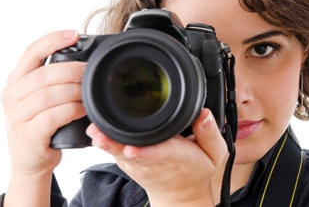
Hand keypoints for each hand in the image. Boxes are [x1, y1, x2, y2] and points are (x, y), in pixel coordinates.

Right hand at [1, 30, 86, 205]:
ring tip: (90, 92)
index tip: (74, 33)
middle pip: (45, 74)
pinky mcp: (28, 134)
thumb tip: (85, 59)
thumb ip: (53, 79)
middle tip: (91, 71)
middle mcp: (11, 95)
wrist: (31, 160)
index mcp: (16, 80)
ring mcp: (17, 115)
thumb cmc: (42, 124)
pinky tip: (84, 108)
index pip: (31, 52)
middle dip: (73, 70)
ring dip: (75, 91)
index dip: (53, 40)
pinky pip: (54, 116)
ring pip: (50, 94)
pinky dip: (73, 109)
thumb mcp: (41, 97)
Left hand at [86, 108, 227, 205]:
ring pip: (120, 152)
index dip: (146, 151)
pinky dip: (105, 142)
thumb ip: (211, 134)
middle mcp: (154, 162)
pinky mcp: (129, 162)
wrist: (180, 195)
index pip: (161, 153)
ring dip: (107, 143)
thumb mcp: (215, 154)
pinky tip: (96, 132)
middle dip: (116, 143)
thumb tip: (204, 114)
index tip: (132, 149)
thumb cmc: (196, 170)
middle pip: (133, 151)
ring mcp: (138, 164)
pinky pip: (116, 151)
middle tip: (99, 133)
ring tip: (94, 131)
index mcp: (176, 157)